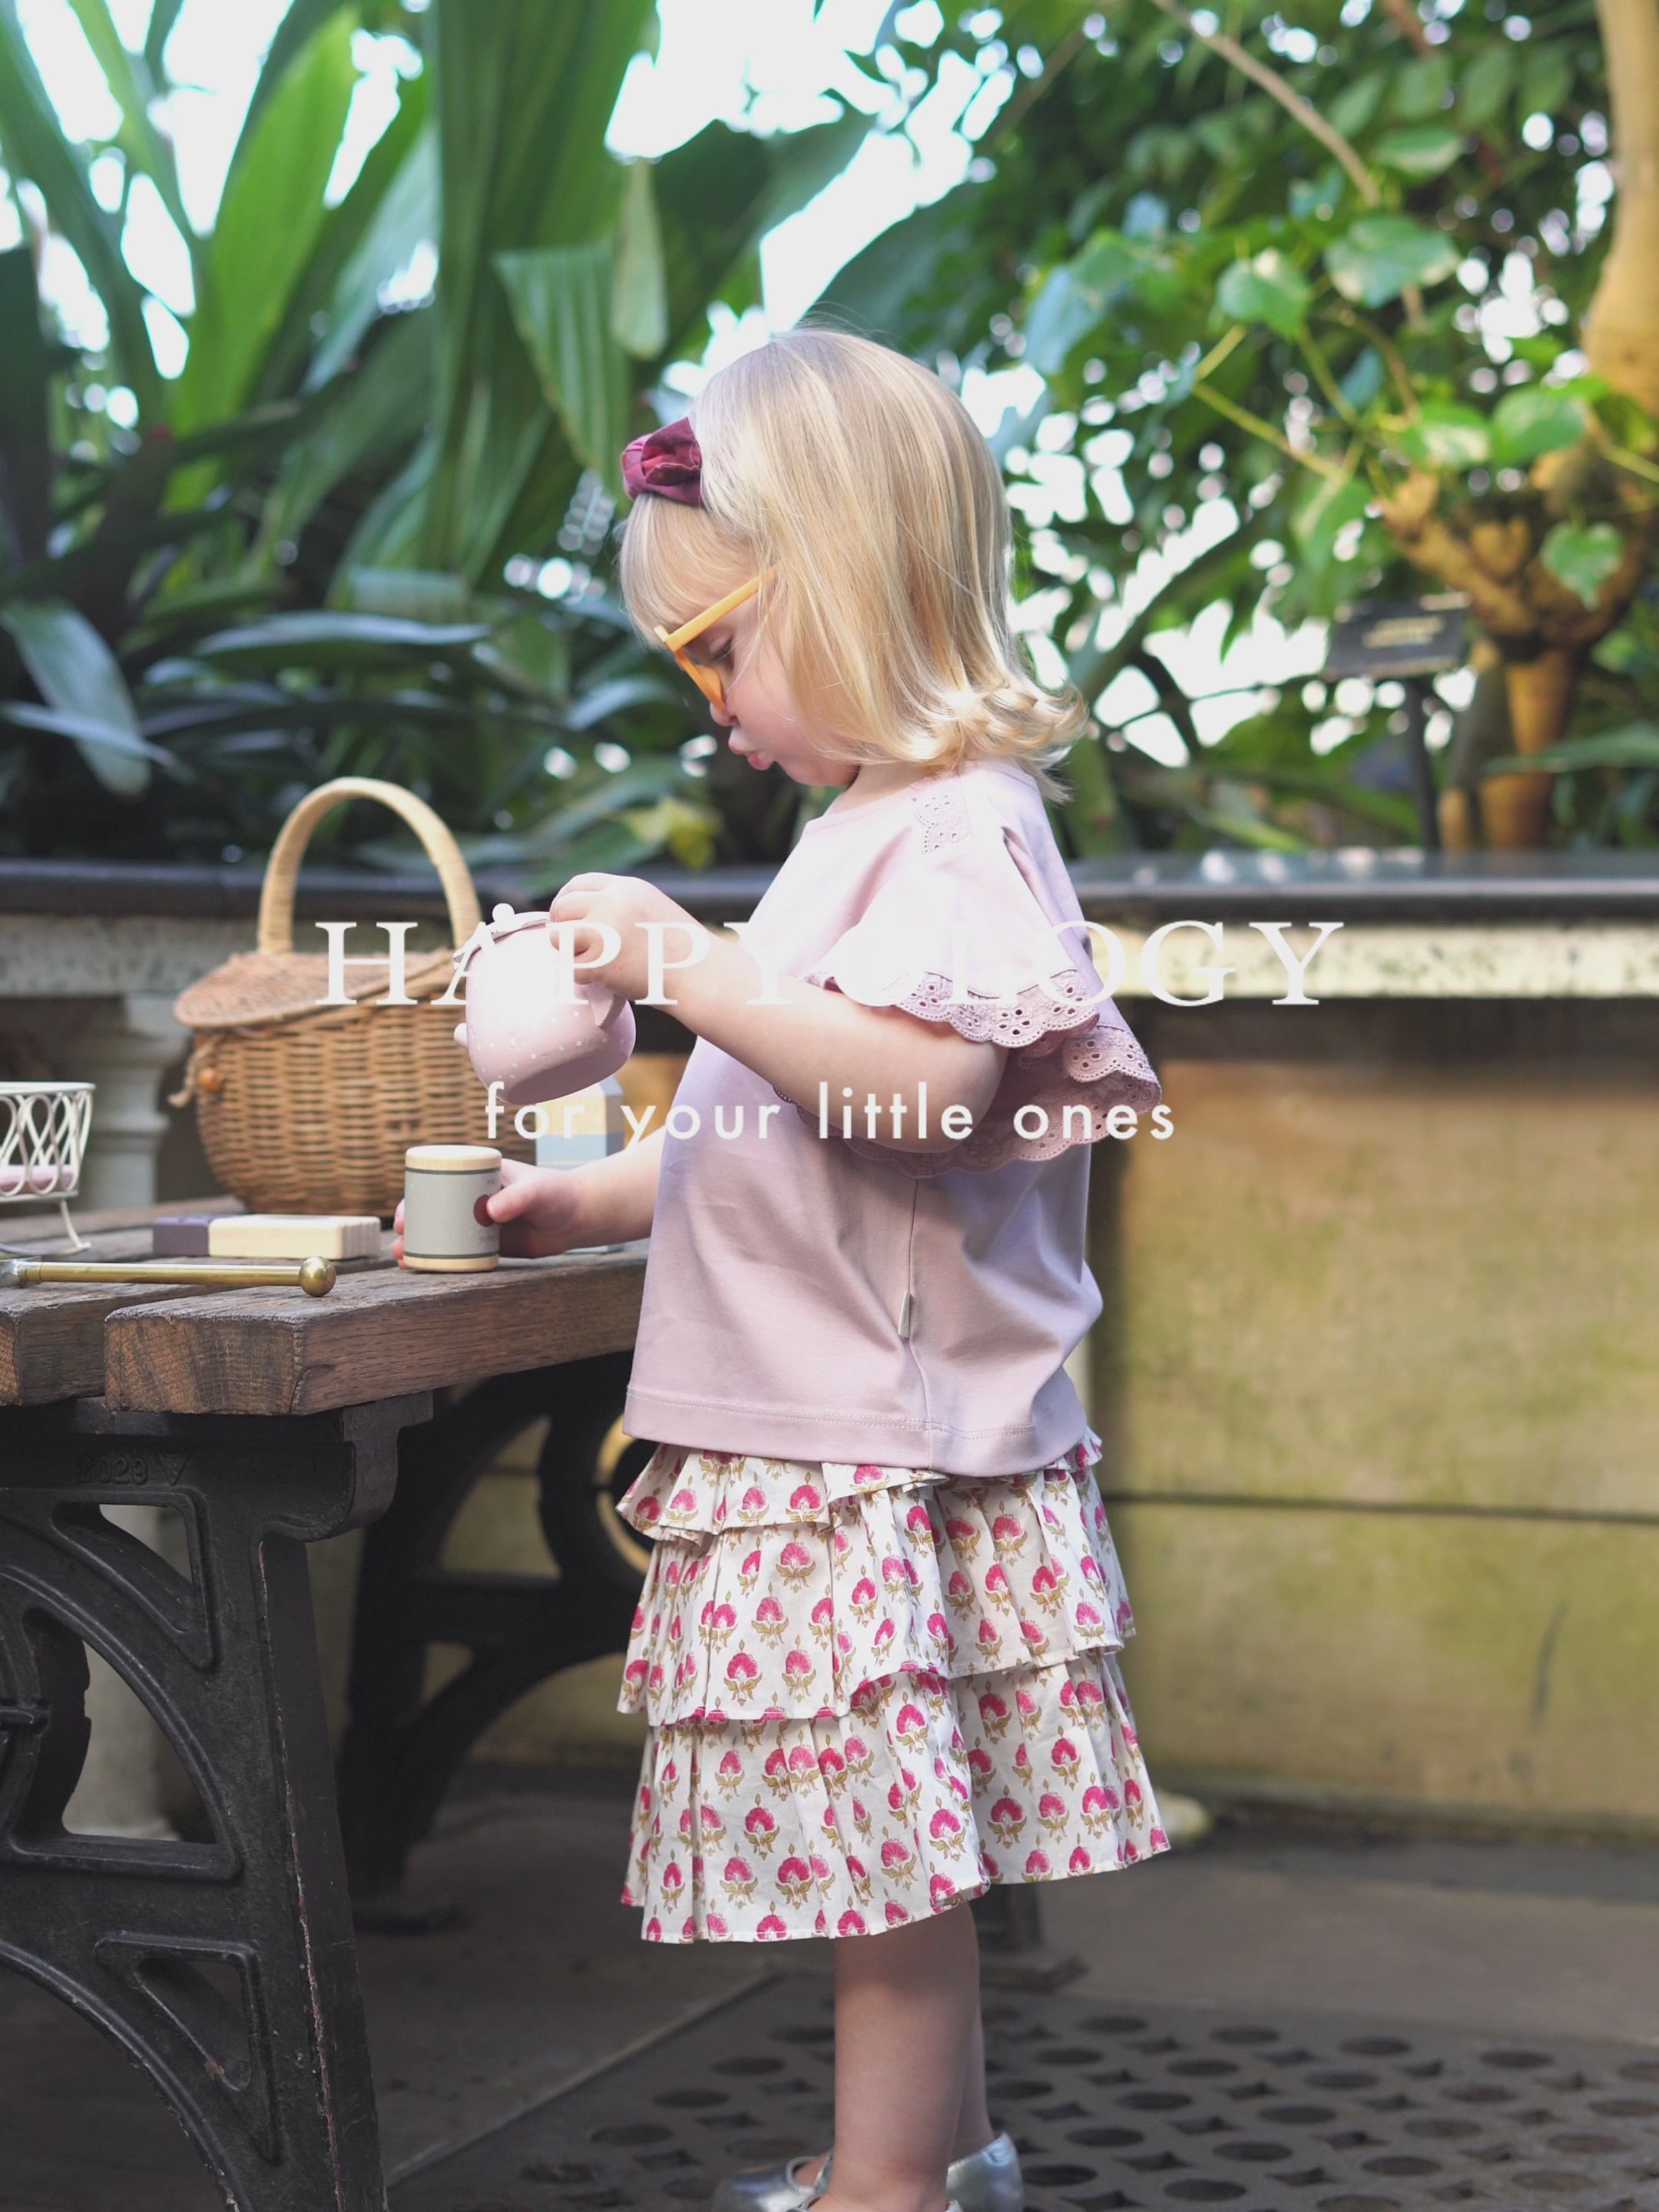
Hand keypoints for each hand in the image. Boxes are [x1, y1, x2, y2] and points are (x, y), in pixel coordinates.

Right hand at [393, 1158, 589, 1263]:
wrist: (579, 1217)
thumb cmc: (556, 1194)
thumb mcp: (535, 1191)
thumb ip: (516, 1198)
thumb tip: (489, 1211)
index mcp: (478, 1176)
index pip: (437, 1184)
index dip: (414, 1199)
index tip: (402, 1215)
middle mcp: (474, 1198)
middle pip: (433, 1211)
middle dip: (411, 1226)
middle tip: (399, 1242)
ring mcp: (480, 1222)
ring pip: (443, 1233)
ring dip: (421, 1245)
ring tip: (403, 1259)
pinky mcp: (490, 1244)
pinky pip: (461, 1252)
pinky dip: (442, 1260)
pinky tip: (426, 1270)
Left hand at [545, 872, 709, 1002]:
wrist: (700, 974)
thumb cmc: (681, 949)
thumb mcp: (652, 909)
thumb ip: (619, 905)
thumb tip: (582, 914)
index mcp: (626, 888)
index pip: (579, 883)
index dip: (567, 900)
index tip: (567, 916)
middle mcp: (611, 903)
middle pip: (564, 907)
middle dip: (563, 926)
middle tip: (572, 943)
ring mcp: (604, 931)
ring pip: (560, 936)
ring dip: (570, 951)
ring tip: (592, 961)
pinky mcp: (600, 961)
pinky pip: (572, 968)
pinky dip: (583, 977)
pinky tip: (604, 978)